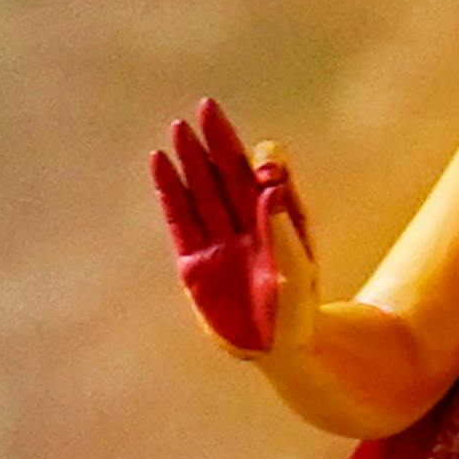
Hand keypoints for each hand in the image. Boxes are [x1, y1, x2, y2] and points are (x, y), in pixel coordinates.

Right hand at [149, 100, 309, 358]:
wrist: (278, 352)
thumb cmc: (297, 315)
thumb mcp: (297, 276)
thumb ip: (285, 237)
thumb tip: (273, 191)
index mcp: (280, 224)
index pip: (267, 179)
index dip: (260, 160)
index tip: (255, 153)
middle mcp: (249, 227)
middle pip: (230, 175)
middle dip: (218, 142)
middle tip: (206, 107)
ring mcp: (220, 241)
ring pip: (203, 191)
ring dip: (191, 161)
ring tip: (178, 128)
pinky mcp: (194, 263)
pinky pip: (179, 219)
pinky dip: (170, 192)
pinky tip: (160, 164)